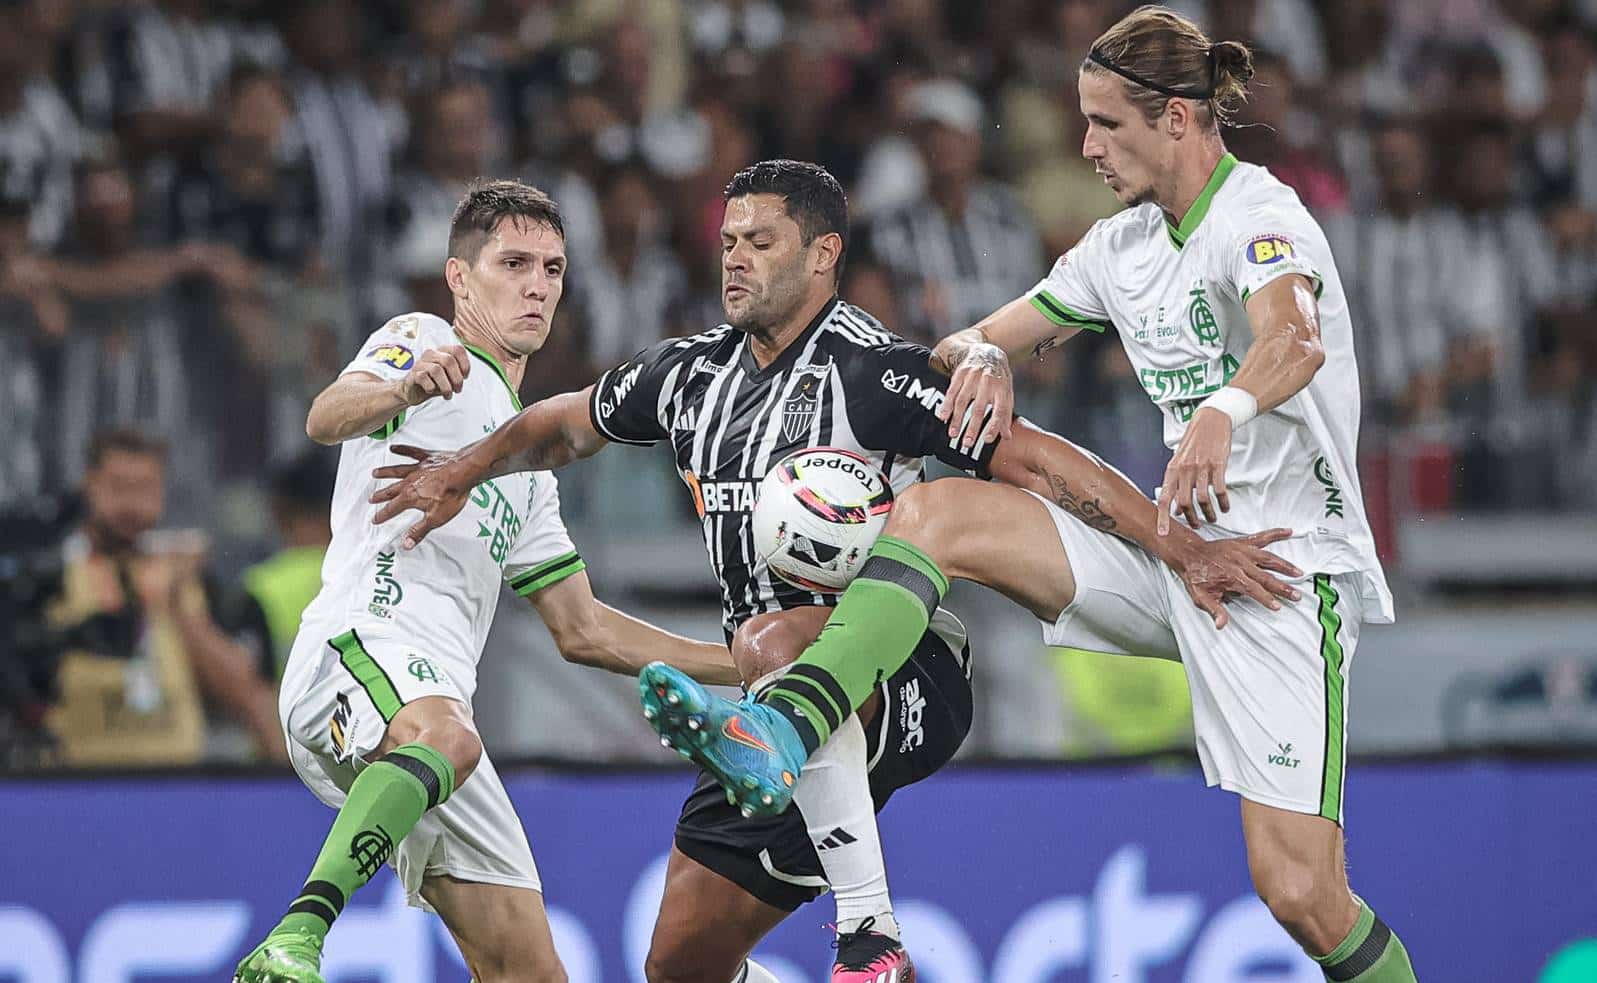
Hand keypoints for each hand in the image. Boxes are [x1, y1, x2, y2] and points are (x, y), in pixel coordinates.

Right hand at [369, 445, 478, 548]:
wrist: (465, 472)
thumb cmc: (452, 493)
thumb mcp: (436, 518)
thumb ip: (419, 530)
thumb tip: (406, 544)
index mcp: (411, 497)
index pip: (392, 509)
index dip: (383, 515)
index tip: (375, 519)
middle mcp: (410, 481)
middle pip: (392, 490)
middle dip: (381, 495)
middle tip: (372, 498)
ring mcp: (418, 468)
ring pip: (397, 471)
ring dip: (385, 473)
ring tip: (375, 473)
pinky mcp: (428, 458)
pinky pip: (411, 452)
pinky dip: (402, 450)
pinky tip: (394, 448)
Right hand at [395, 345, 469, 405]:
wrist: (413, 392)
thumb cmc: (433, 382)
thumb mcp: (449, 377)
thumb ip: (458, 373)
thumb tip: (464, 376)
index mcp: (441, 351)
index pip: (458, 350)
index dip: (465, 364)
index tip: (465, 377)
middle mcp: (430, 354)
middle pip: (449, 360)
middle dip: (457, 378)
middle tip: (458, 390)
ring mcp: (420, 363)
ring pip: (437, 370)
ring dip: (445, 386)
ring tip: (447, 394)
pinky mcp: (412, 374)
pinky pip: (423, 377)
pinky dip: (431, 387)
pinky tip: (431, 391)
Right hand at [936, 342, 1014, 451]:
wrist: (987, 352)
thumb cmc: (998, 378)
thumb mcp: (1007, 393)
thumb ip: (1005, 415)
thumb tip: (1006, 437)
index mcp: (1002, 390)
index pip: (1000, 410)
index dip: (994, 426)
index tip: (987, 440)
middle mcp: (988, 383)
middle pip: (979, 408)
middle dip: (972, 427)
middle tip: (967, 443)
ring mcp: (973, 377)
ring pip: (963, 401)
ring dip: (956, 419)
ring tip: (952, 434)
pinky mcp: (960, 374)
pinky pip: (951, 391)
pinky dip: (946, 405)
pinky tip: (943, 417)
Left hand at [1156, 406, 1232, 533]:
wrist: (1211, 420)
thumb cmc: (1194, 442)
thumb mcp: (1179, 461)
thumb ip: (1176, 483)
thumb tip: (1175, 508)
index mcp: (1172, 470)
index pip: (1164, 498)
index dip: (1162, 518)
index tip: (1163, 533)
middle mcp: (1184, 470)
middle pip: (1184, 503)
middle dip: (1191, 519)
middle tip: (1197, 525)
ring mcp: (1201, 467)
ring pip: (1202, 499)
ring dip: (1208, 513)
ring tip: (1212, 518)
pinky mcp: (1218, 464)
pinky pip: (1219, 489)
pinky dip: (1223, 502)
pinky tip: (1225, 507)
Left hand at [1172, 528, 1302, 628]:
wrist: (1189, 554)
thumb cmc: (1196, 576)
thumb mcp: (1200, 597)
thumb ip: (1213, 610)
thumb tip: (1221, 625)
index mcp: (1231, 577)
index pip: (1253, 590)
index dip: (1266, 599)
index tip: (1278, 606)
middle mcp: (1239, 563)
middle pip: (1265, 577)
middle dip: (1282, 587)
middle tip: (1296, 596)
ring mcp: (1242, 551)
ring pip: (1268, 558)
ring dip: (1285, 566)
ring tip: (1299, 572)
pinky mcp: (1243, 542)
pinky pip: (1262, 537)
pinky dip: (1276, 533)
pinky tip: (1289, 532)